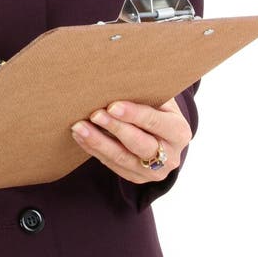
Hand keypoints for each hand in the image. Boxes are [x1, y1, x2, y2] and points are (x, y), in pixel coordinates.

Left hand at [70, 97, 191, 183]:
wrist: (162, 135)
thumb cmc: (157, 108)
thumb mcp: (160, 99)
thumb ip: (145, 92)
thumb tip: (117, 78)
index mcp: (179, 132)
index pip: (155, 122)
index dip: (133, 114)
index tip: (112, 106)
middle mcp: (170, 156)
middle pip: (139, 143)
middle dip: (114, 128)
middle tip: (93, 114)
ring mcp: (153, 172)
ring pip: (122, 158)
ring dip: (98, 142)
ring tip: (79, 127)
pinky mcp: (136, 178)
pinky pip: (112, 165)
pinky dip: (94, 150)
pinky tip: (80, 137)